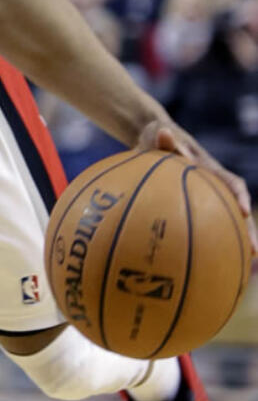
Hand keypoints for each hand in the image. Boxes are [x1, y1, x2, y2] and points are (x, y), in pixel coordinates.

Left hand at [137, 118, 257, 252]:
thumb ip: (163, 138)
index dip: (238, 195)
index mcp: (207, 167)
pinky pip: (201, 224)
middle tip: (256, 252)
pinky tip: (194, 264)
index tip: (243, 211)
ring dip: (233, 241)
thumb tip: (164, 134)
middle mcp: (212, 183)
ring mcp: (204, 195)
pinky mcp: (190, 203)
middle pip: (235, 209)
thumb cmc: (156, 136)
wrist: (153, 138)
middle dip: (247, 229)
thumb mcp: (158, 133)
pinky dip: (202, 242)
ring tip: (241, 267)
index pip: (230, 182)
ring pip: (224, 220)